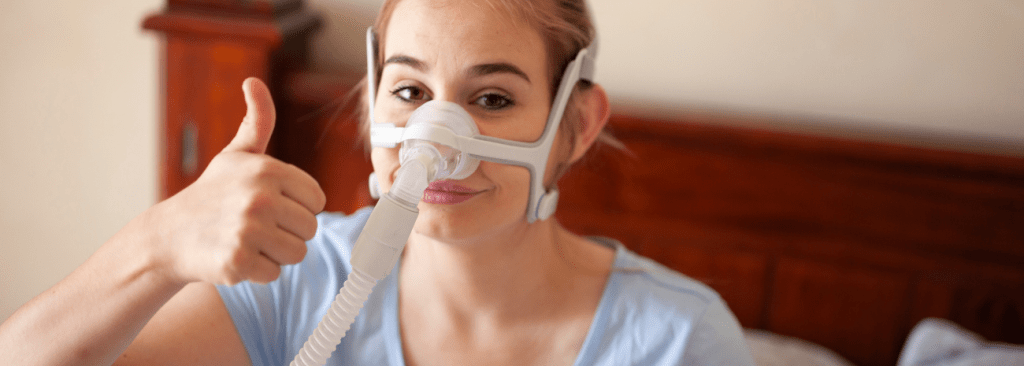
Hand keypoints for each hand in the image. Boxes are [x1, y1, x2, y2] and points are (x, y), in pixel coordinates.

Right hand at [143, 77, 325, 285]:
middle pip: (310, 229)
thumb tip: (253, 82)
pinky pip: (275, 274)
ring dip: (275, 253)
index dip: (297, 205)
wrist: (169, 236)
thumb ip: (257, 121)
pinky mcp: (238, 261)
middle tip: (255, 225)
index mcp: (268, 169)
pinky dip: (257, 271)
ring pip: (297, 253)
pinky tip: (235, 255)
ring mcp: (249, 231)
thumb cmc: (211, 194)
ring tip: (247, 239)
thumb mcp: (236, 154)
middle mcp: (260, 197)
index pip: (318, 200)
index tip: (270, 204)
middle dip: (287, 231)